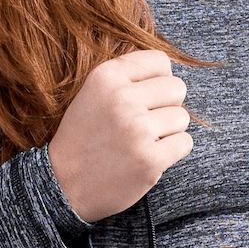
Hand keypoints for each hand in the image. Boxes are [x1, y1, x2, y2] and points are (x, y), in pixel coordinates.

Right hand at [47, 50, 192, 223]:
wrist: (63, 185)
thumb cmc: (84, 138)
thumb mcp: (92, 94)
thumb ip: (126, 77)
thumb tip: (170, 72)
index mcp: (106, 77)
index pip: (160, 61)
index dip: (159, 80)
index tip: (145, 98)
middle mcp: (121, 99)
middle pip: (177, 88)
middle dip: (167, 106)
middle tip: (146, 123)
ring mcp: (137, 130)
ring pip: (182, 117)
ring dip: (169, 131)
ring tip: (143, 142)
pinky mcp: (150, 159)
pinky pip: (184, 143)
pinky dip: (173, 152)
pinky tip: (149, 156)